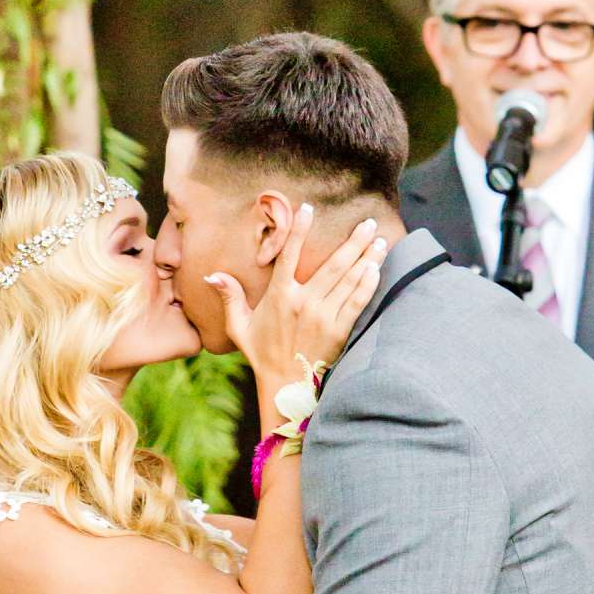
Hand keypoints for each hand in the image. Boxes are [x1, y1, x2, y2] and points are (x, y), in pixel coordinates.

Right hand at [209, 205, 386, 385]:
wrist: (285, 386)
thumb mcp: (239, 326)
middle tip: (370, 222)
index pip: (289, 255)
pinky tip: (376, 268)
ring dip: (367, 257)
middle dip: (354, 241)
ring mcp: (324, 316)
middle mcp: (304, 302)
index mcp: (280, 296)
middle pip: (334, 264)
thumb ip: (230, 297)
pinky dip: (368, 283)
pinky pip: (357, 301)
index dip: (298, 230)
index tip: (308, 208)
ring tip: (380, 240)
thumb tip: (213, 275)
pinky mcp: (339, 330)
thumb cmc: (261, 352)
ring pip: (350, 279)